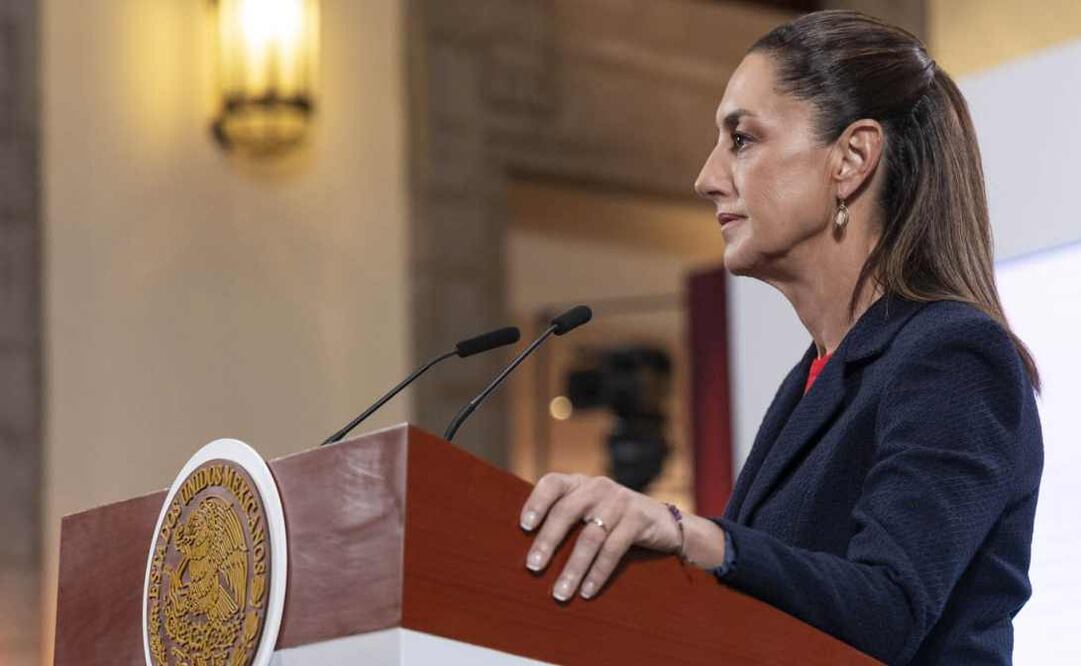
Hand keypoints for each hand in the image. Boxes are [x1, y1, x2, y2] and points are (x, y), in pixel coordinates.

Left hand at [519, 472, 681, 601]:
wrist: (664, 524)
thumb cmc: (613, 523)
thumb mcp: (589, 512)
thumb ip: (564, 520)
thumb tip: (527, 553)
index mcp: (579, 484)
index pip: (552, 483)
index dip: (536, 502)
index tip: (524, 527)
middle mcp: (597, 487)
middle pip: (567, 511)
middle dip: (548, 541)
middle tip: (533, 567)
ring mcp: (619, 501)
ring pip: (590, 536)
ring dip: (573, 567)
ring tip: (560, 593)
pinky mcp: (638, 518)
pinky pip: (614, 548)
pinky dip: (598, 573)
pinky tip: (588, 591)